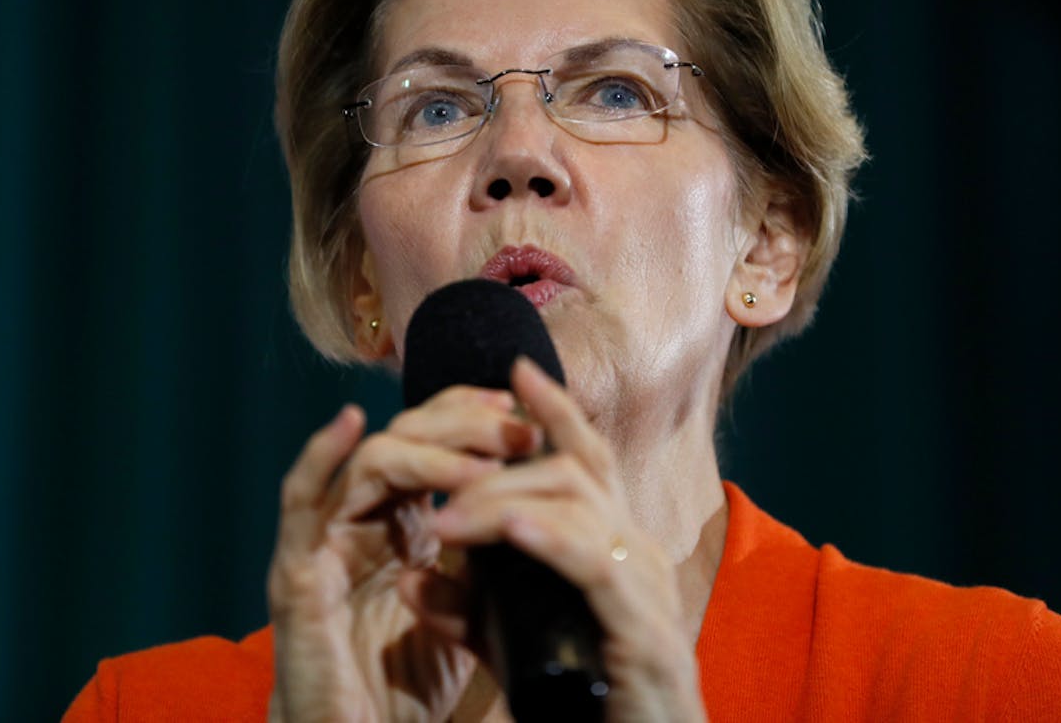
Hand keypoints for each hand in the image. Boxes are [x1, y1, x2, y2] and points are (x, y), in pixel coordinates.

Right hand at [266, 384, 540, 722]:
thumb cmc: (404, 687)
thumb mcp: (467, 612)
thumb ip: (485, 562)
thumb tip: (540, 509)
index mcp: (399, 523)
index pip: (433, 442)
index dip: (475, 417)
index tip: (529, 416)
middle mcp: (361, 519)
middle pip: (407, 436)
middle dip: (466, 424)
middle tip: (518, 429)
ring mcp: (326, 541)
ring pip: (372, 461)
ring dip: (431, 450)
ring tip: (485, 460)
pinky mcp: (297, 574)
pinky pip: (299, 501)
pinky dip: (321, 455)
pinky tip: (351, 422)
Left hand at [423, 358, 707, 721]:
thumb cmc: (589, 705)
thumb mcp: (518, 647)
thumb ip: (471, 612)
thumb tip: (414, 580)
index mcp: (617, 549)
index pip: (588, 460)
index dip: (556, 410)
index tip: (515, 369)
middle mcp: (639, 555)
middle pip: (574, 471)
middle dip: (501, 468)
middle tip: (442, 490)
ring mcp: (646, 590)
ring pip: (579, 506)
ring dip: (505, 504)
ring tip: (450, 521)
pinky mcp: (644, 634)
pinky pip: (594, 567)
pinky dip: (550, 539)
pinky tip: (510, 529)